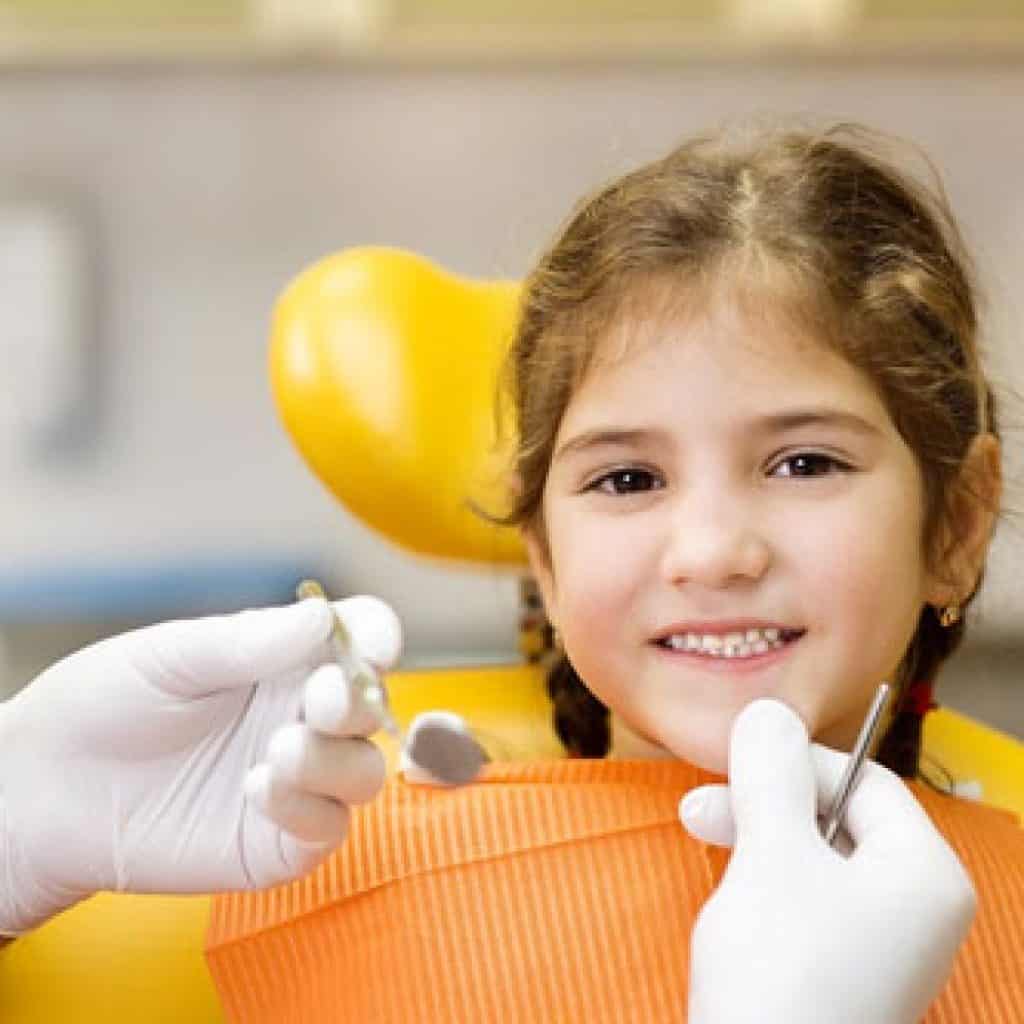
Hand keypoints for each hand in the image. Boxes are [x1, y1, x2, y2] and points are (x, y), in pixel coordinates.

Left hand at [0, 595, 400, 934]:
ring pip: (364, 772)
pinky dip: (308, 808)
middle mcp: (299, 716)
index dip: (377, 637)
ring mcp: (295, 780)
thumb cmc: (103, 706)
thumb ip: (247, 641)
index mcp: (285, 659)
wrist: (43, 791)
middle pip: (371, 706)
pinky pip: (327, 829)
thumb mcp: (169, 657)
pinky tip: (257, 788)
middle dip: (361, 701)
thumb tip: (323, 618)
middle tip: (323, 698)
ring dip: (336, 760)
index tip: (372, 644)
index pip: (359, 639)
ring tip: (278, 750)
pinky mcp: (277, 841)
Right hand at [679, 699, 974, 1023]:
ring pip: (813, 858)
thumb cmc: (778, 972)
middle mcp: (915, 909)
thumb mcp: (769, 854)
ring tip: (703, 853)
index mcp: (924, 874)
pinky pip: (806, 902)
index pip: (864, 780)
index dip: (796, 763)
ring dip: (754, 842)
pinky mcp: (844, 975)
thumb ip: (770, 774)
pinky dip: (762, 886)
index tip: (731, 769)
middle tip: (695, 811)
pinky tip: (727, 904)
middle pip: (837, 818)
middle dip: (763, 806)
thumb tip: (768, 708)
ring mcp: (881, 948)